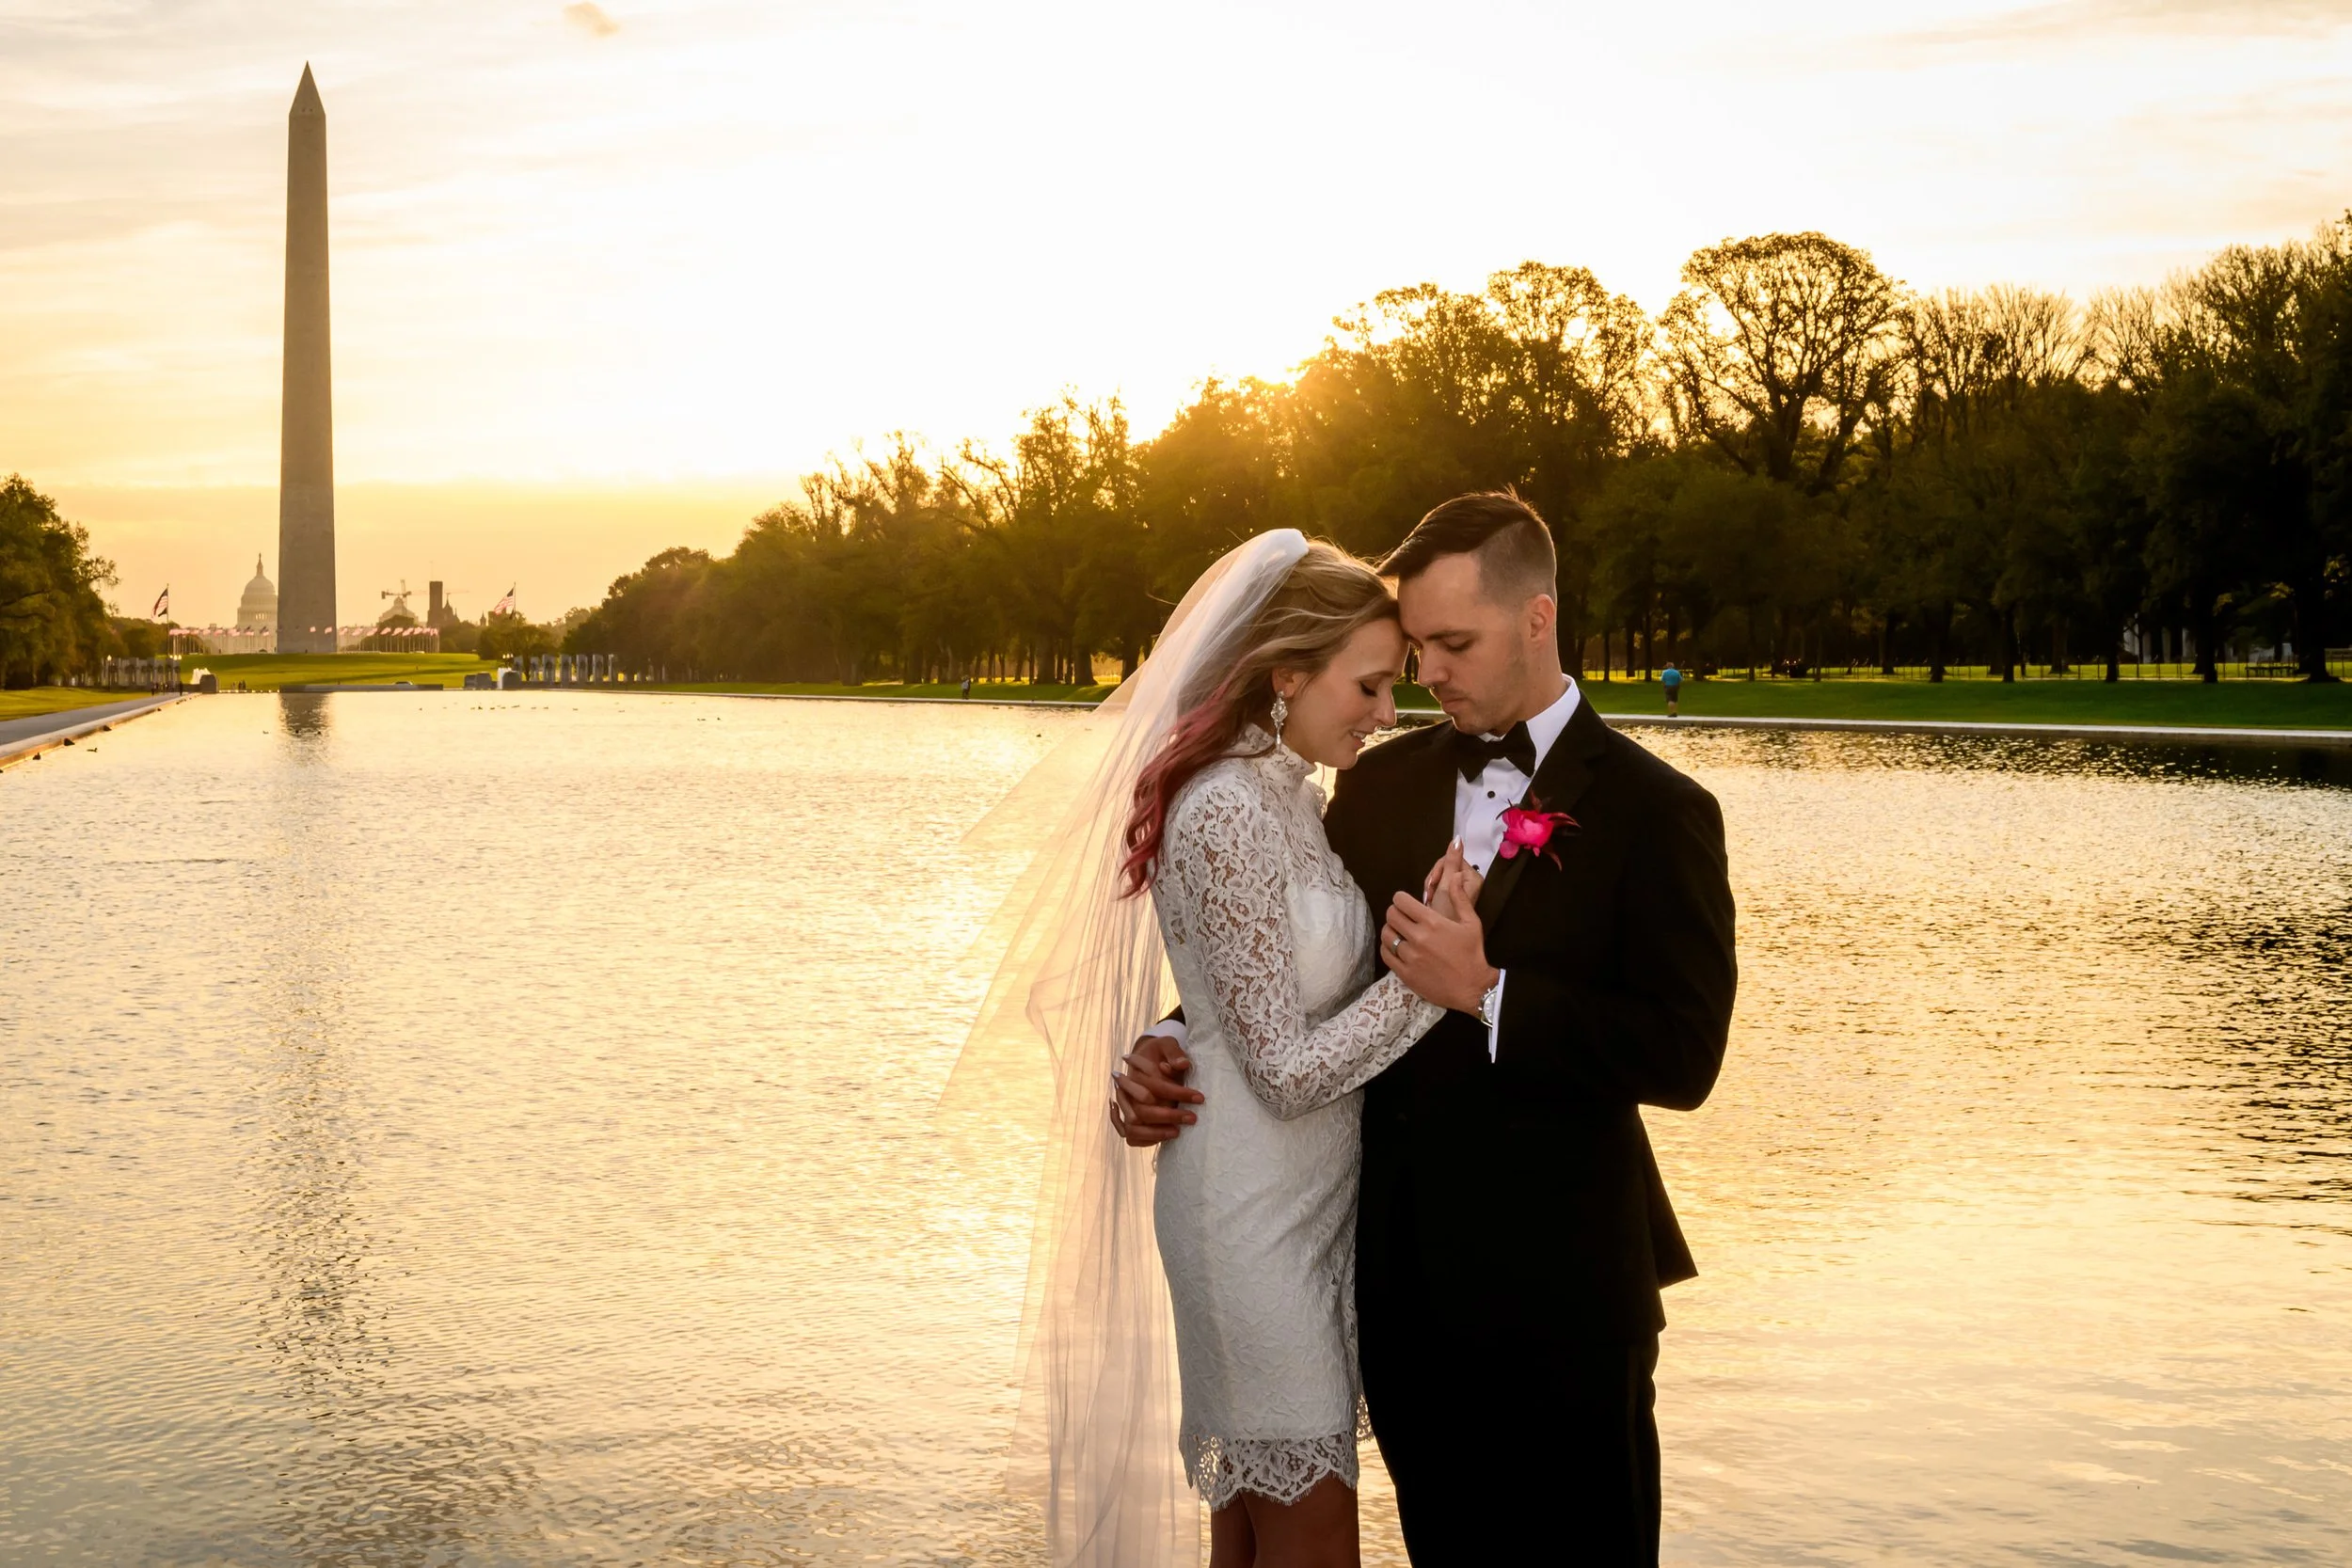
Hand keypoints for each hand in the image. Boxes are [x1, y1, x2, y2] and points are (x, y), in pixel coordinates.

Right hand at [1109, 1032, 1202, 1147]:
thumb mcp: (1166, 1044)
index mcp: (1134, 1074)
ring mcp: (1124, 1107)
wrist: (1145, 1057)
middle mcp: (1124, 1092)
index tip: (1199, 1098)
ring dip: (1156, 1132)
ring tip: (1178, 1131)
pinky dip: (1147, 1140)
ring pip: (1133, 1126)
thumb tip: (1183, 1064)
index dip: (1179, 1093)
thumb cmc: (1158, 1052)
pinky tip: (1165, 1136)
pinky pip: (1132, 1136)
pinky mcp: (1127, 1118)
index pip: (1156, 1087)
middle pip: (1143, 1110)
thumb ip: (1174, 1052)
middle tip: (1192, 1117)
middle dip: (1169, 1116)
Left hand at [1380, 877, 1496, 1013]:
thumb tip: (1455, 876)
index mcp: (1432, 922)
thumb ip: (1460, 898)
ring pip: (1387, 935)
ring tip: (1399, 932)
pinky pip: (1386, 955)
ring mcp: (1410, 956)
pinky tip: (1396, 947)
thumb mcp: (1471, 922)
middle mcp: (1418, 937)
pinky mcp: (1405, 973)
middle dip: (1395, 912)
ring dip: (1390, 930)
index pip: (1401, 901)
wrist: (1472, 988)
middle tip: (1402, 916)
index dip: (1401, 899)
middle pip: (1391, 915)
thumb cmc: (1472, 954)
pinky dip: (1388, 948)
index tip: (1405, 902)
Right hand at [1420, 838, 1482, 918]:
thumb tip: (1457, 838)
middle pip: (1442, 870)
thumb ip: (1451, 861)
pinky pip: (1438, 889)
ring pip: (1438, 880)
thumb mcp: (1447, 885)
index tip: (1432, 886)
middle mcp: (1468, 883)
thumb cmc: (1447, 915)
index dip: (1437, 872)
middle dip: (1433, 882)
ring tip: (1429, 903)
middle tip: (1429, 896)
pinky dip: (1431, 896)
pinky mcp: (1452, 900)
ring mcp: (1460, 892)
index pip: (1449, 861)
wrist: (1443, 941)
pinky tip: (1429, 905)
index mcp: (1472, 877)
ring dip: (1430, 890)